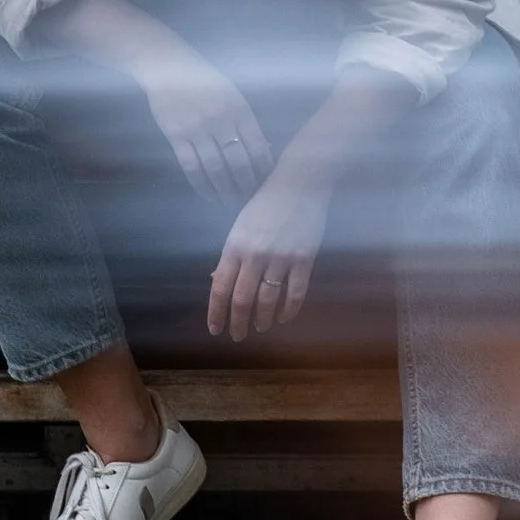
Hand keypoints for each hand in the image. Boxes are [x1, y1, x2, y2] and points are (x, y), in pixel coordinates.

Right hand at [136, 45, 273, 206]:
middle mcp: (221, 121)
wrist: (169, 69)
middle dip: (245, 185)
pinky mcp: (176, 136)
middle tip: (248, 200)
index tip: (266, 184)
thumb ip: (245, 120)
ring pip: (215, 168)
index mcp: (239, 109)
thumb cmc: (204, 81)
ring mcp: (197, 129)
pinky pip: (191, 166)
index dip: (263, 169)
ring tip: (229, 202)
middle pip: (238, 162)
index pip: (257, 146)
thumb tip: (262, 151)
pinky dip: (200, 184)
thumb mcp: (232, 94)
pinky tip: (207, 194)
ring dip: (224, 189)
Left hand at [208, 163, 331, 341]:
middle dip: (238, 323)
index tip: (215, 330)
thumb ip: (230, 255)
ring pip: (268, 300)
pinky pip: (295, 293)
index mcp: (235, 245)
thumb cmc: (265, 202)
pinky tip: (283, 317)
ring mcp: (281, 257)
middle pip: (242, 299)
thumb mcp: (240, 226)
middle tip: (238, 336)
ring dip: (263, 319)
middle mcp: (255, 254)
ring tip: (261, 327)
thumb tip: (217, 282)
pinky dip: (289, 310)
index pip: (220, 287)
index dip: (216, 312)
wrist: (300, 183)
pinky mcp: (304, 258)